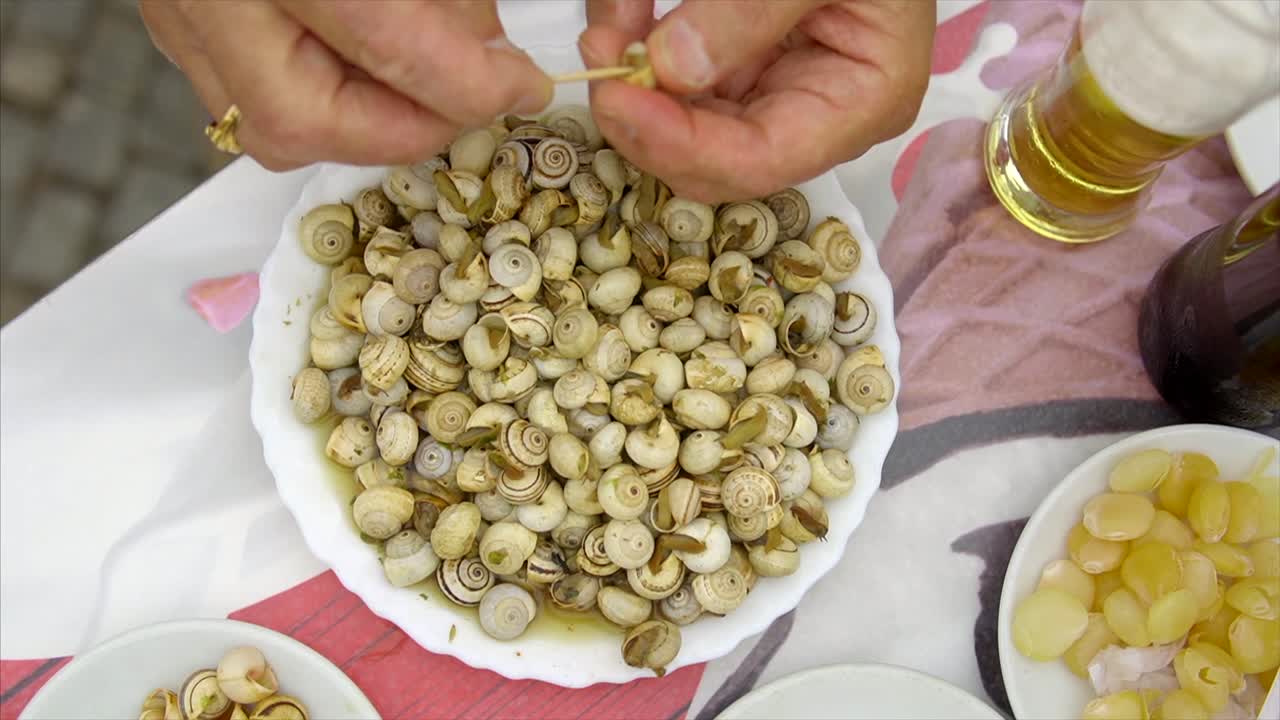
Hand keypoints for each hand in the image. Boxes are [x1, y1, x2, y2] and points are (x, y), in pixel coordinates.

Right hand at [139, 0, 552, 169]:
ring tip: (419, 79)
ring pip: (267, 130)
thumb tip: (487, 54)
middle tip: (467, 98)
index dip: (470, 83)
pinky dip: (318, 96)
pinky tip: (361, 63)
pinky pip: (244, 99)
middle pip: (305, 121)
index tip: (519, 85)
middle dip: (406, 128)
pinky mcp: (171, 20)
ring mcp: (177, 7)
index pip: (387, 45)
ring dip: (360, 122)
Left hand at [579, 0, 933, 202]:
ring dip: (634, 80)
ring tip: (607, 26)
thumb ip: (751, 11)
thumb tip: (672, 66)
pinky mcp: (743, 64)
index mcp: (863, 102)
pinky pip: (680, 78)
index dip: (681, 143)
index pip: (759, 159)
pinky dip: (643, 48)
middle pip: (711, 156)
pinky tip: (622, 14)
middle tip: (600, 54)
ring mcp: (775, 91)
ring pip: (684, 122)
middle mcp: (817, 114)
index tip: (620, 97)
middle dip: (645, 114)